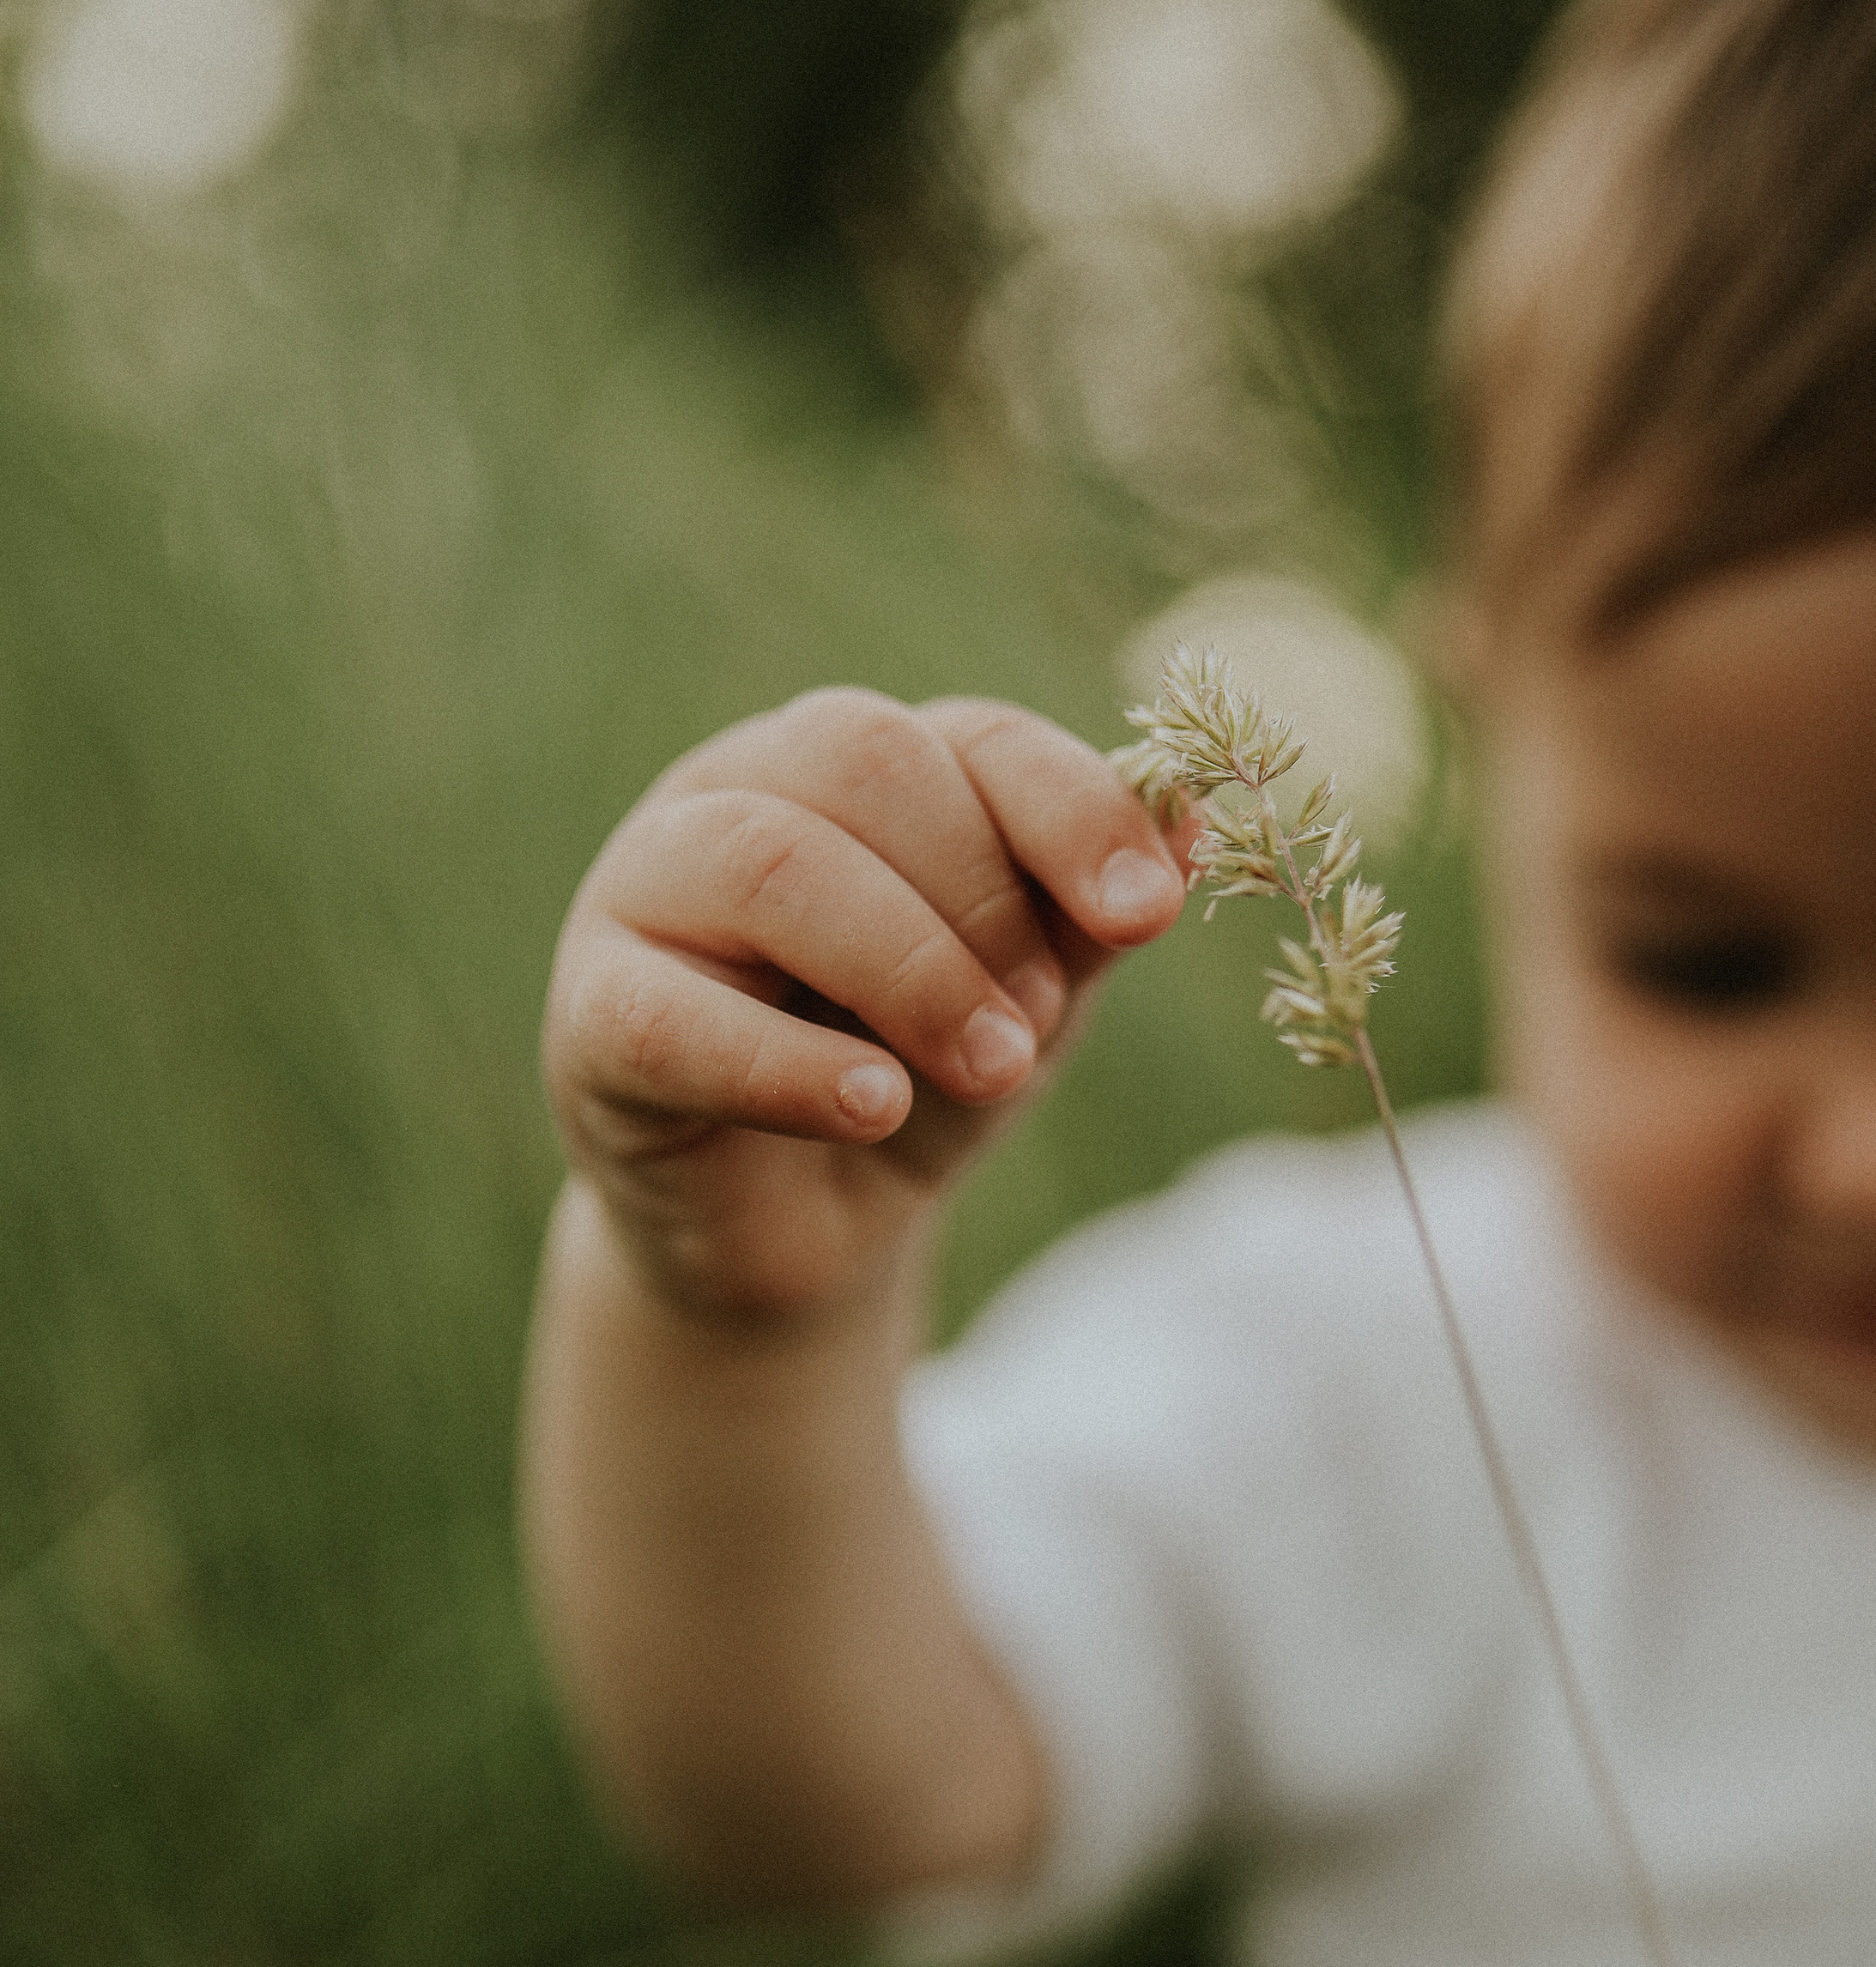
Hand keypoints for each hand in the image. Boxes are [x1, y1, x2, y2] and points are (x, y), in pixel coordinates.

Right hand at [543, 689, 1189, 1324]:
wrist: (803, 1230)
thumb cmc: (916, 1074)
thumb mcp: (1027, 995)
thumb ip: (1088, 915)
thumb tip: (1194, 818)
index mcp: (856, 766)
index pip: (970, 737)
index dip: (1072, 812)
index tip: (1148, 915)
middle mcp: (740, 792)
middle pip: (865, 766)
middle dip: (982, 902)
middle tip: (1035, 1031)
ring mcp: (645, 892)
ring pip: (770, 864)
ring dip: (908, 971)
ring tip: (989, 1074)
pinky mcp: (589, 1017)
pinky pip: (672, 1016)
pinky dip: (790, 1067)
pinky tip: (874, 1110)